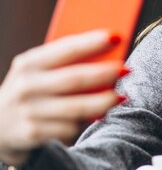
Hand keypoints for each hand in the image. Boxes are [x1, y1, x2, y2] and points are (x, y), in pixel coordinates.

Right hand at [0, 30, 127, 165]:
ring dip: (104, 102)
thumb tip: (109, 54)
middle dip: (105, 73)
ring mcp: (28, 111)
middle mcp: (26, 85)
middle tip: (127, 69)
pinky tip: (95, 117)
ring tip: (122, 96)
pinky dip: (85, 123)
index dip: (93, 42)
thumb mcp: (38, 73)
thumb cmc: (32, 92)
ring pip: (77, 108)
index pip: (66, 49)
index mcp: (29, 63)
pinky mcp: (32, 133)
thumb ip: (65, 64)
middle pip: (75, 79)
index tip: (118, 36)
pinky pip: (69, 128)